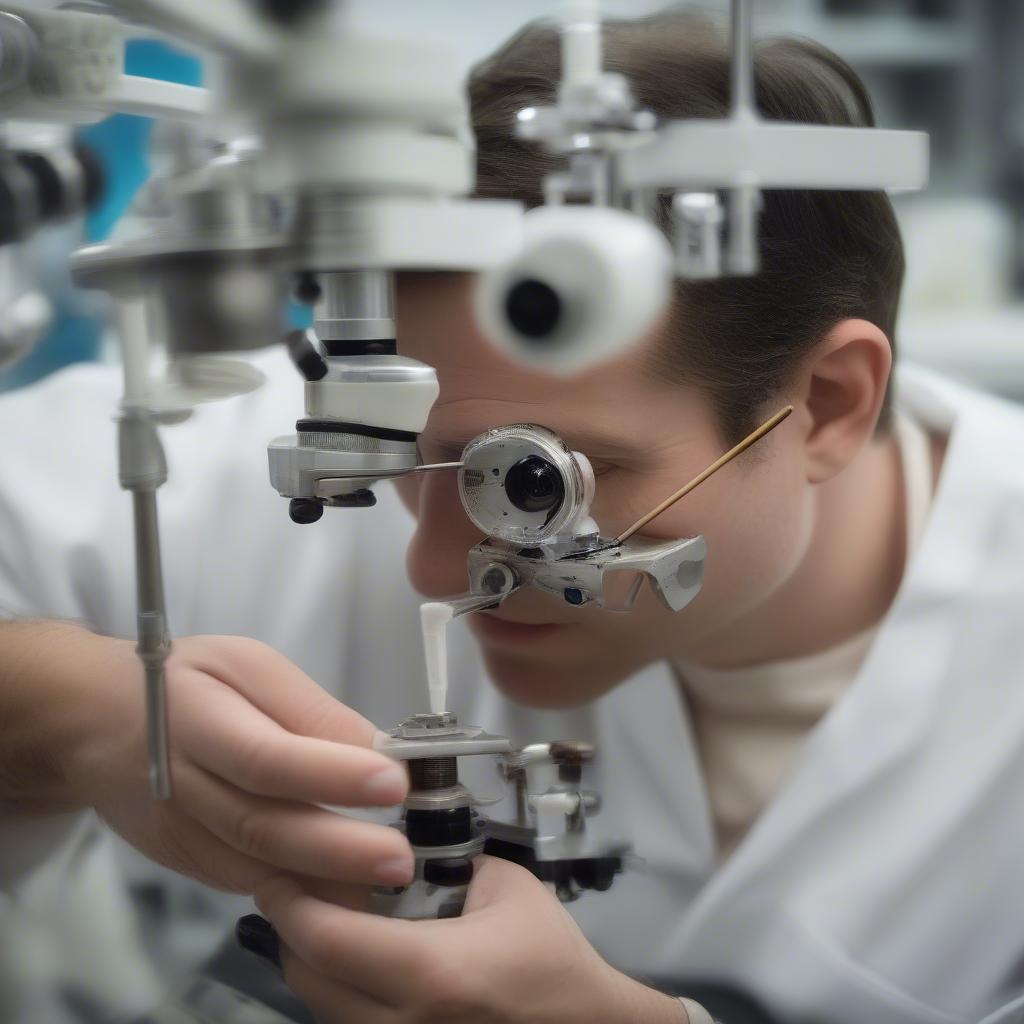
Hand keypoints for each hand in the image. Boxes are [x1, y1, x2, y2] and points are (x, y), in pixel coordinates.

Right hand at [69, 634, 413, 892]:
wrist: (95, 726)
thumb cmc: (184, 681)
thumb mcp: (246, 664)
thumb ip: (308, 707)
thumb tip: (375, 747)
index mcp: (197, 718)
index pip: (265, 755)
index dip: (329, 772)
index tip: (394, 781)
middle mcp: (183, 784)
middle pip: (262, 825)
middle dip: (337, 849)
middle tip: (401, 858)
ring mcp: (182, 833)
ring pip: (255, 866)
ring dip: (325, 882)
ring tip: (388, 884)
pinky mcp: (189, 862)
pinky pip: (248, 881)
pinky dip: (299, 892)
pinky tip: (348, 892)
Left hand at [254, 854, 686, 1023]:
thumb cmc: (550, 957)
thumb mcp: (507, 885)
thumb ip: (451, 859)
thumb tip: (400, 844)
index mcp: (429, 972)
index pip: (326, 940)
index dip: (289, 903)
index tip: (277, 870)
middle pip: (306, 979)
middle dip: (289, 929)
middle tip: (292, 885)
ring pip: (319, 1008)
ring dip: (309, 961)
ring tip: (324, 917)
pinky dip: (335, 991)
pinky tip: (354, 959)